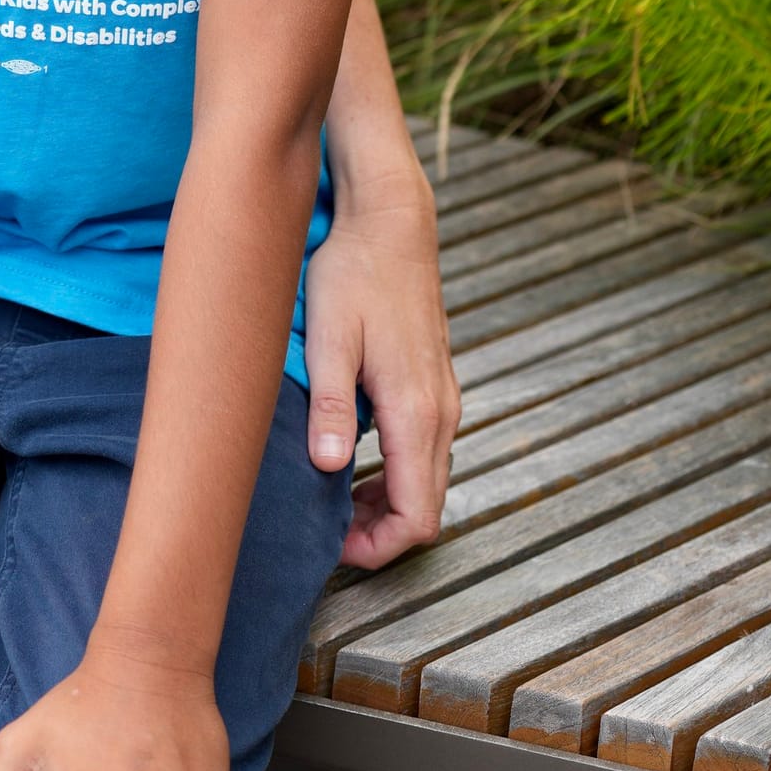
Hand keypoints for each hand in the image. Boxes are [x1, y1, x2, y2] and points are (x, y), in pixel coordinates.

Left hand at [303, 182, 457, 567]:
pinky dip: (394, 472)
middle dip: (380, 533)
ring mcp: (444, 399)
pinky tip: (352, 458)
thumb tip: (330, 467)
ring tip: (332, 495)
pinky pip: (424, 450)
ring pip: (427, 480)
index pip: (417, 516)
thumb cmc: (354, 273)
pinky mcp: (435, 384)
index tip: (333, 545)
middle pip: (426, 507)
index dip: (378, 547)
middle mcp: (440, 413)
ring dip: (385, 502)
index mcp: (415, 412)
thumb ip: (332, 404)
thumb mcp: (330, 336)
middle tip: (326, 530)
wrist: (390, 224)